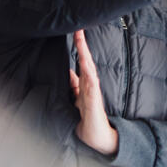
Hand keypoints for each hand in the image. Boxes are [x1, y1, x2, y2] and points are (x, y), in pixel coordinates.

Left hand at [69, 29, 117, 154]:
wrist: (98, 137)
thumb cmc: (88, 119)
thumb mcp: (77, 99)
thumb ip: (74, 85)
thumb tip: (68, 72)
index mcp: (85, 84)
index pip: (81, 61)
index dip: (79, 47)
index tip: (76, 32)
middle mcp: (90, 85)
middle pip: (86, 60)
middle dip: (81, 45)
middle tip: (78, 28)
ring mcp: (93, 92)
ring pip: (88, 69)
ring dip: (85, 55)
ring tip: (80, 40)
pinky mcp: (94, 102)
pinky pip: (92, 86)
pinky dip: (89, 74)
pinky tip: (86, 64)